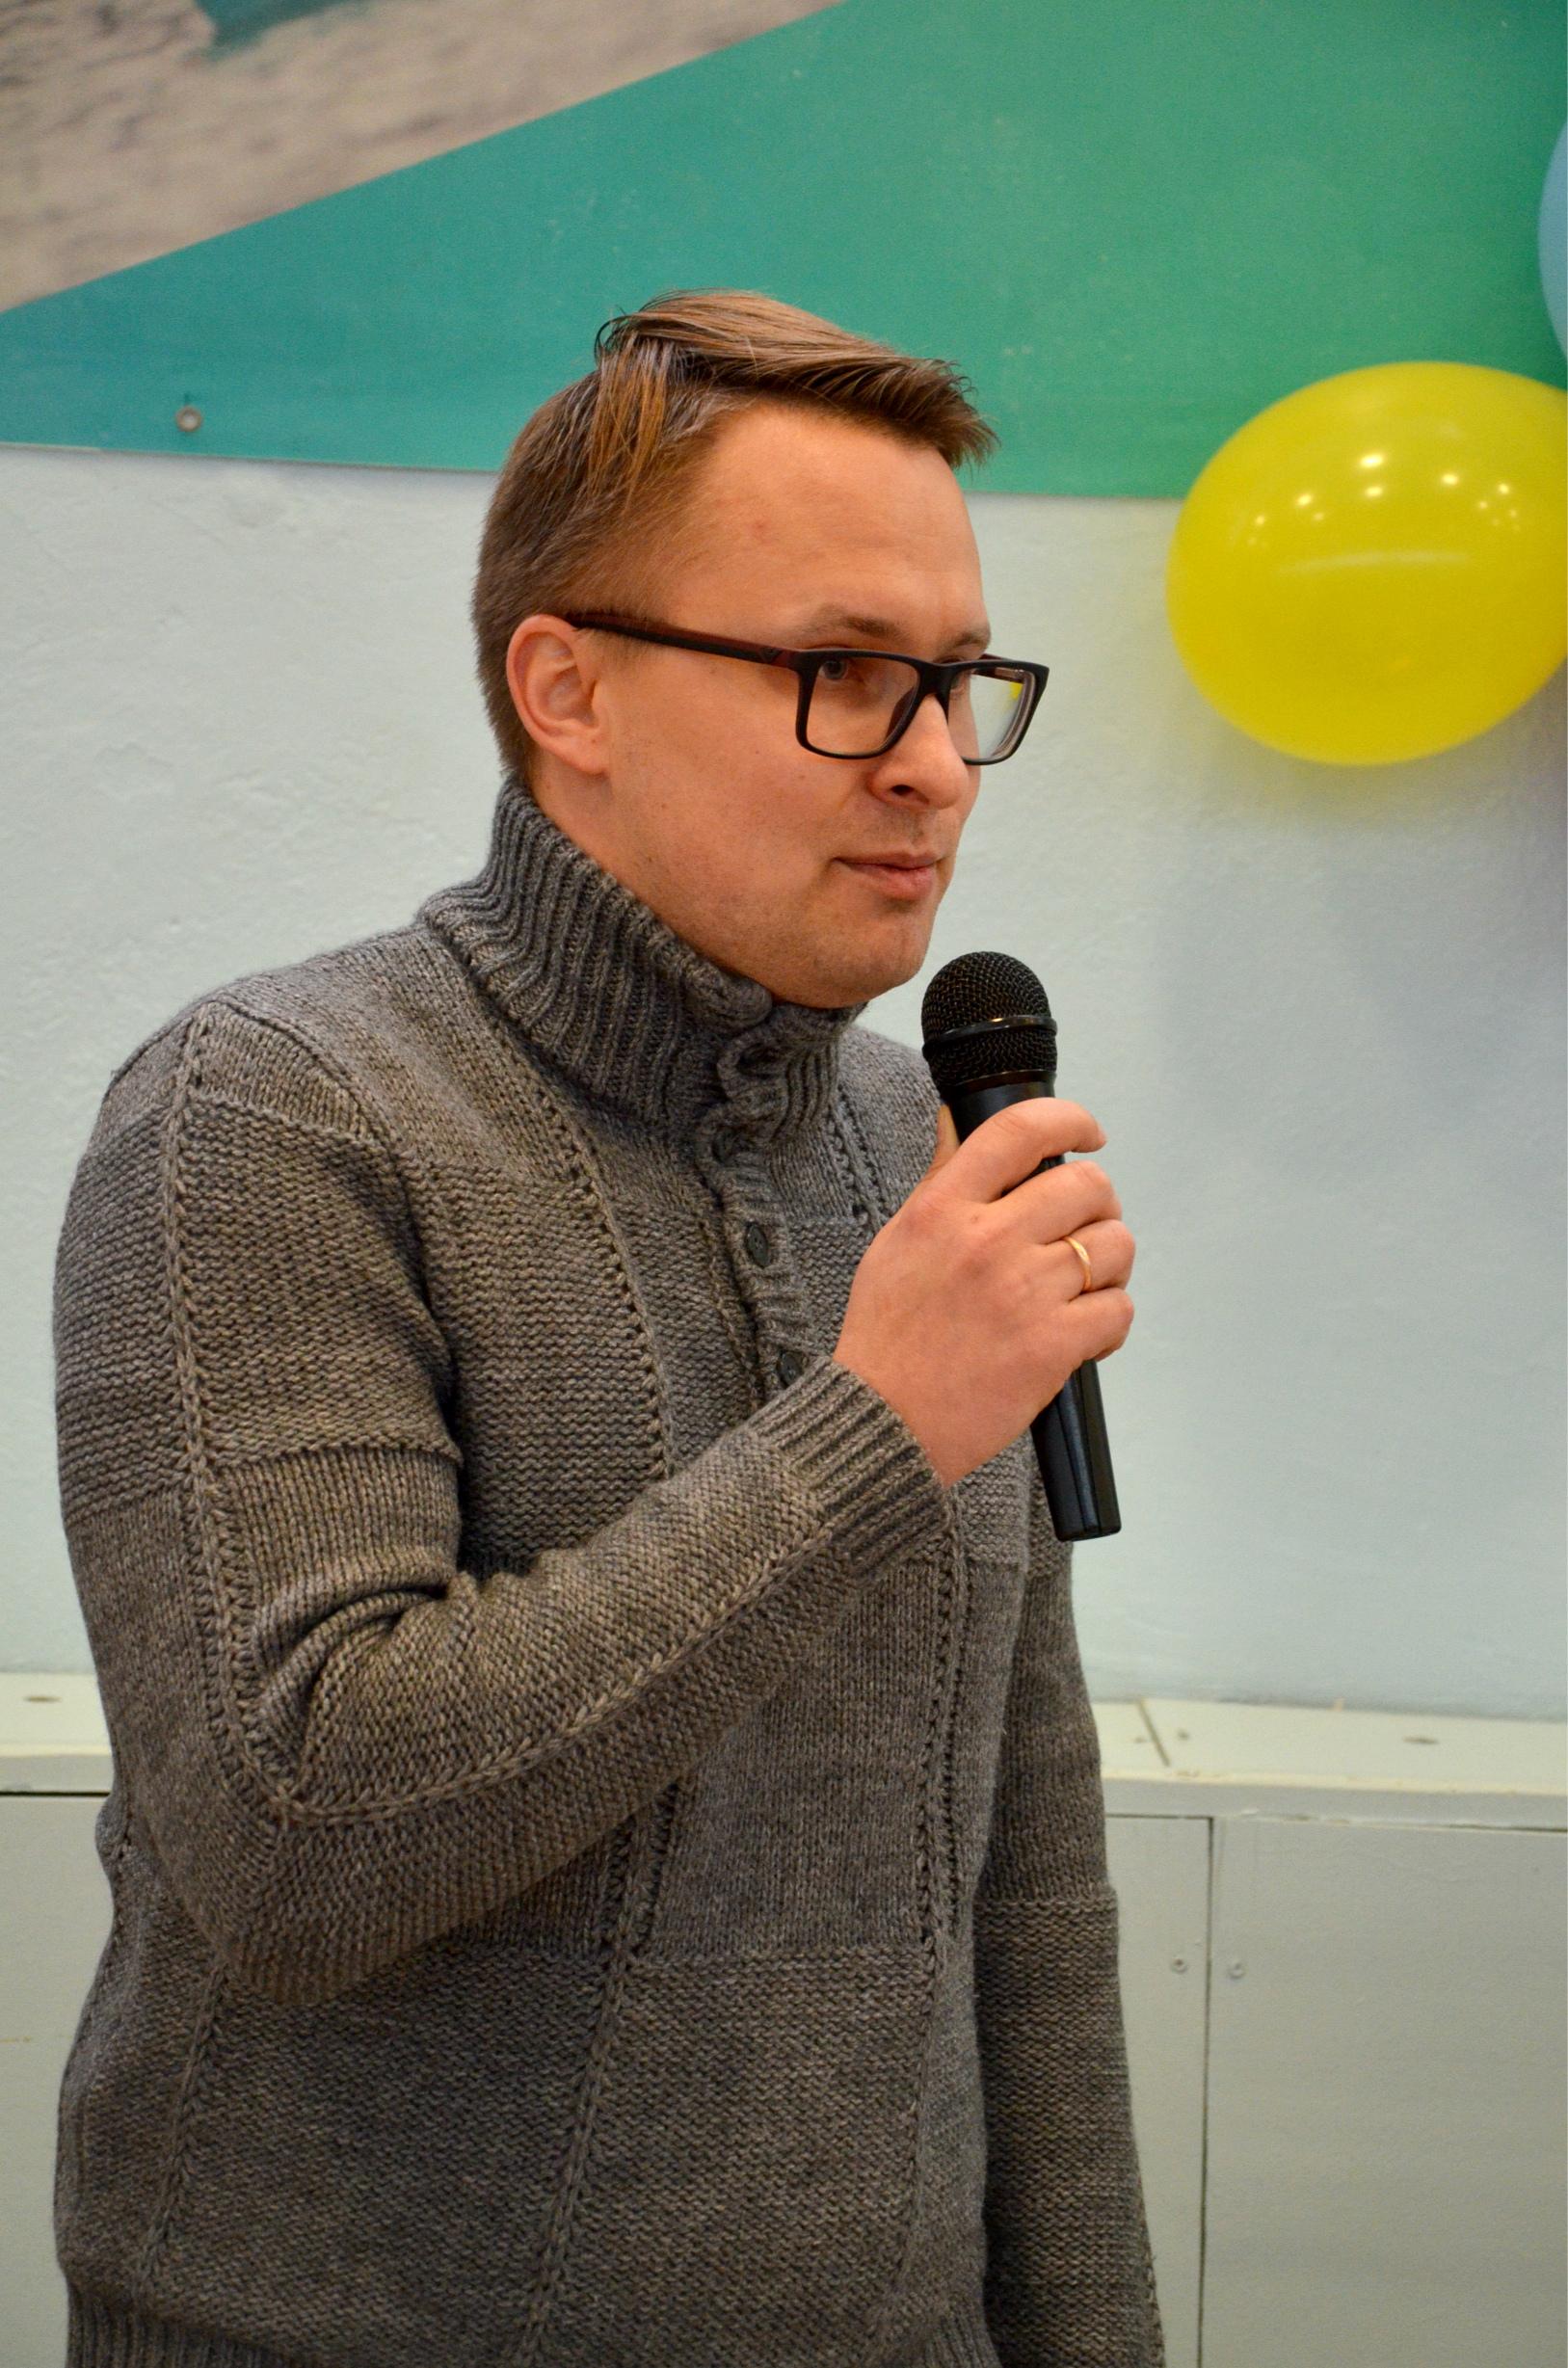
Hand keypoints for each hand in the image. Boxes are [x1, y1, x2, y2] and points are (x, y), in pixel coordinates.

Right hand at [832, 1098, 1135, 1488]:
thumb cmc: (888, 1335)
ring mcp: (1023, 1294)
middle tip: (1085, 1228)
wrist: (882, 1422)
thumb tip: (957, 1119)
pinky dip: (1110, 1321)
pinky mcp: (1051, 1347)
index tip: (1088, 1134)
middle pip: (1087, 1185)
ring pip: (1114, 1246)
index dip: (1071, 1119)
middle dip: (1099, 1204)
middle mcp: (986, 1242)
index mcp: (943, 1209)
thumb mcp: (900, 1240)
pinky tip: (1083, 1334)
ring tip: (1084, 1286)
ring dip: (1111, 1264)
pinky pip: (1118, 1309)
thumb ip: (941, 1180)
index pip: (1020, 1130)